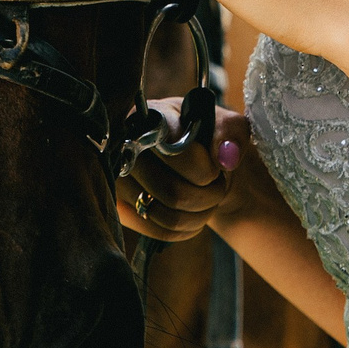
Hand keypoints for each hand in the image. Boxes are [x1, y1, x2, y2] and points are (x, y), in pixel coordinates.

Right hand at [116, 97, 252, 241]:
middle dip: (208, 194)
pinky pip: (157, 231)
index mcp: (152, 117)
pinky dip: (185, 229)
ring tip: (208, 198)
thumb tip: (223, 157)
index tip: (216, 168)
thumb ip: (230, 132)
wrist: (194, 163)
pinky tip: (195, 214)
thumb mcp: (227, 126)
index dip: (203, 168)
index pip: (174, 148)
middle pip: (173, 190)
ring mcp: (118, 178)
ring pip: (166, 215)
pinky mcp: (119, 206)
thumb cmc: (208, 139)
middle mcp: (125, 145)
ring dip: (200, 213)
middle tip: (218, 185)